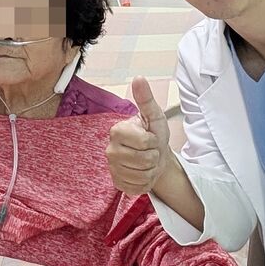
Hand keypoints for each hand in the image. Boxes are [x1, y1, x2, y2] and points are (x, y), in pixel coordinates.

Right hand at [106, 77, 171, 195]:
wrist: (155, 156)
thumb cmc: (153, 134)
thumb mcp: (154, 116)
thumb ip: (146, 99)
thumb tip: (139, 78)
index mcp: (117, 131)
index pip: (144, 141)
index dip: (154, 141)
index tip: (150, 138)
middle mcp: (110, 150)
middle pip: (145, 159)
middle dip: (154, 156)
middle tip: (150, 150)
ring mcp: (112, 168)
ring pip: (143, 175)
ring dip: (151, 169)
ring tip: (148, 161)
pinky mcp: (117, 184)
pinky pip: (138, 187)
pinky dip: (146, 182)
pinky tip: (143, 173)